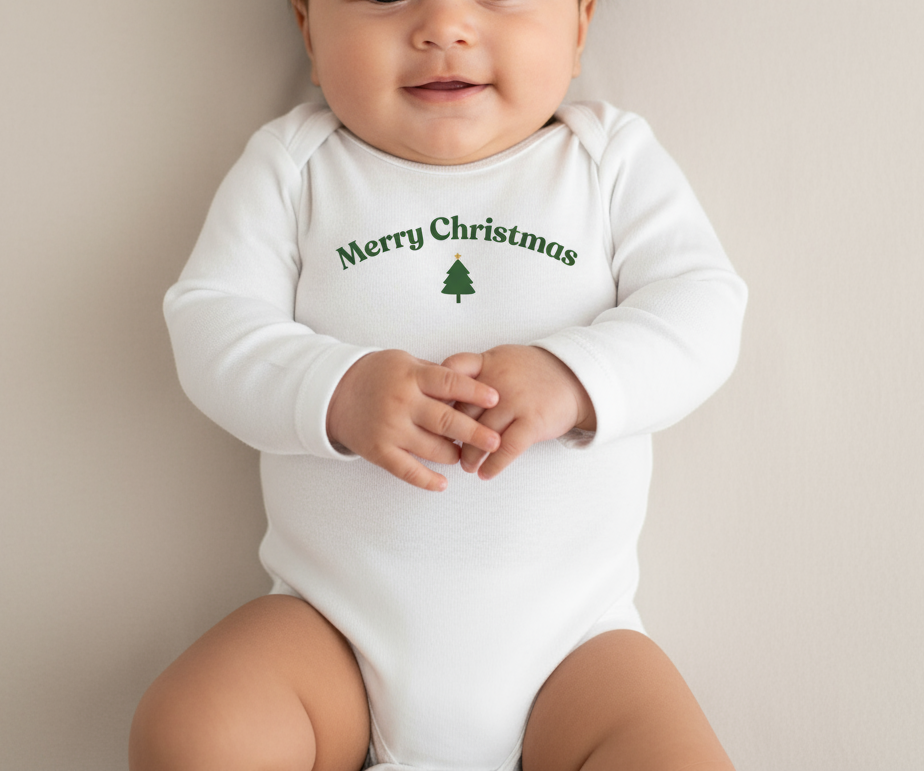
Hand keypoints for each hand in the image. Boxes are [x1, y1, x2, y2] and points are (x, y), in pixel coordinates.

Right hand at [326, 349, 500, 491]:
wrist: (335, 393)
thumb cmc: (379, 374)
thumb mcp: (406, 362)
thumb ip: (436, 375)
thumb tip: (474, 385)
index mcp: (411, 378)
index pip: (449, 383)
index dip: (474, 391)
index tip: (496, 398)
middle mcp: (402, 403)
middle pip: (446, 420)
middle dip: (475, 432)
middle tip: (496, 441)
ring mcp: (390, 429)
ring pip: (432, 448)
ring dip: (454, 454)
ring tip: (466, 455)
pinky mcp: (379, 451)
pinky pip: (407, 470)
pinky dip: (426, 480)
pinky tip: (443, 484)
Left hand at [442, 345, 595, 479]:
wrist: (574, 377)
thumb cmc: (532, 371)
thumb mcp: (502, 358)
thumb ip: (474, 370)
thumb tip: (441, 391)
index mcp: (488, 363)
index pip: (451, 371)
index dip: (436, 392)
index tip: (428, 410)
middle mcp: (499, 382)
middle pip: (462, 410)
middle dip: (449, 433)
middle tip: (440, 450)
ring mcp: (516, 402)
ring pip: (482, 434)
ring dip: (469, 455)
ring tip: (464, 466)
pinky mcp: (532, 423)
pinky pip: (507, 449)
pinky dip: (493, 465)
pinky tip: (485, 474)